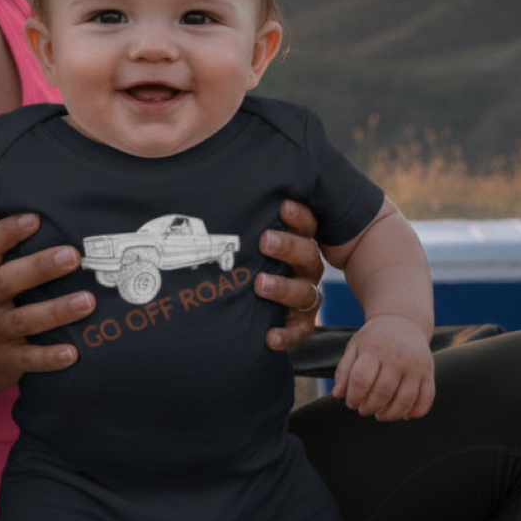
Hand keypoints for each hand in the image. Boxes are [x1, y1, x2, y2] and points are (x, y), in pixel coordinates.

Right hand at [0, 213, 94, 395]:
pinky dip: (51, 357)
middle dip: (40, 267)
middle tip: (73, 255)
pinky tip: (74, 352)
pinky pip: (30, 359)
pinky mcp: (8, 361)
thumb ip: (15, 258)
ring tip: (88, 301)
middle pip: (8, 281)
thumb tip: (65, 222)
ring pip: (24, 320)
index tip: (35, 218)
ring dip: (57, 311)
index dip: (7, 231)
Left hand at [256, 199, 324, 351]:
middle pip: (308, 255)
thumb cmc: (249, 257)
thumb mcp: (249, 236)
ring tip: (260, 284)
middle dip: (287, 247)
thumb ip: (244, 218)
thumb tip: (212, 183)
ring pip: (306, 292)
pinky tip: (269, 336)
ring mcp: (305, 294)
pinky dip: (286, 334)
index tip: (282, 205)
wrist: (253, 301)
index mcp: (299, 242)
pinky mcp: (299, 322)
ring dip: (283, 288)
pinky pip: (300, 330)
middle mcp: (306, 267)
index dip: (299, 216)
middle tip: (264, 241)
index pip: (307, 225)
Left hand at [332, 314, 434, 420]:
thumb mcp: (355, 347)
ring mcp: (416, 365)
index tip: (351, 403)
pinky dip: (416, 412)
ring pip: (406, 399)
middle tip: (364, 411)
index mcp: (375, 349)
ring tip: (380, 415)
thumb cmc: (374, 339)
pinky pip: (426, 398)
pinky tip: (404, 415)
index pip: (362, 378)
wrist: (404, 322)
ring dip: (391, 415)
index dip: (354, 396)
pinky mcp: (429, 373)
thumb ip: (344, 371)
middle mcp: (398, 357)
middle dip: (370, 407)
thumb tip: (338, 395)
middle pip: (384, 392)